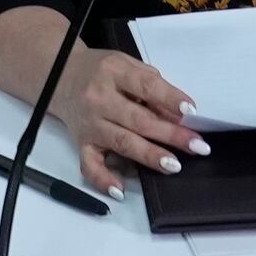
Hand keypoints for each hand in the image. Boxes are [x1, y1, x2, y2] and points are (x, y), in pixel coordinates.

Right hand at [52, 46, 206, 190]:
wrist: (59, 75)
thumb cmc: (100, 71)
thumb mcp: (127, 65)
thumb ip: (151, 85)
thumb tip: (178, 113)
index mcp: (113, 72)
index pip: (145, 85)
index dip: (169, 98)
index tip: (191, 111)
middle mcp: (99, 98)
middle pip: (138, 119)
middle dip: (170, 134)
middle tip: (197, 145)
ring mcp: (90, 123)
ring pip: (121, 142)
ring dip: (149, 155)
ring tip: (173, 165)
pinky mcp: (81, 143)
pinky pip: (90, 165)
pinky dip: (103, 179)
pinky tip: (120, 189)